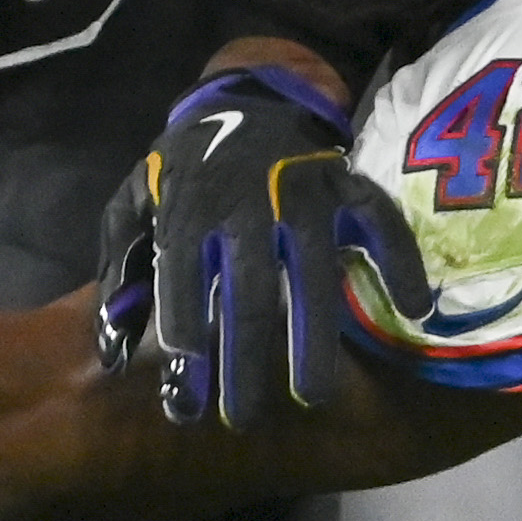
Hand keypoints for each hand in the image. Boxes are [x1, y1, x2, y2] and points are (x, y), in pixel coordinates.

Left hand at [92, 48, 423, 428]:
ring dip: (314, 339)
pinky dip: (400, 262)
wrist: (245, 100)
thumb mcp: (132, 203)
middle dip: (245, 361)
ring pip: (313, 272)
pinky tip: (412, 308)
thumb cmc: (184, 171)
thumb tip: (109, 350)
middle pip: (249, 293)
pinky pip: (381, 222)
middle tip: (242, 419)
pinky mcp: (346, 183)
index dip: (184, 333)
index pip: (183, 279)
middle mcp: (246, 203)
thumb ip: (117, 269)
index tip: (185, 390)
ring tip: (312, 396)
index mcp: (187, 209)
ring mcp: (301, 192)